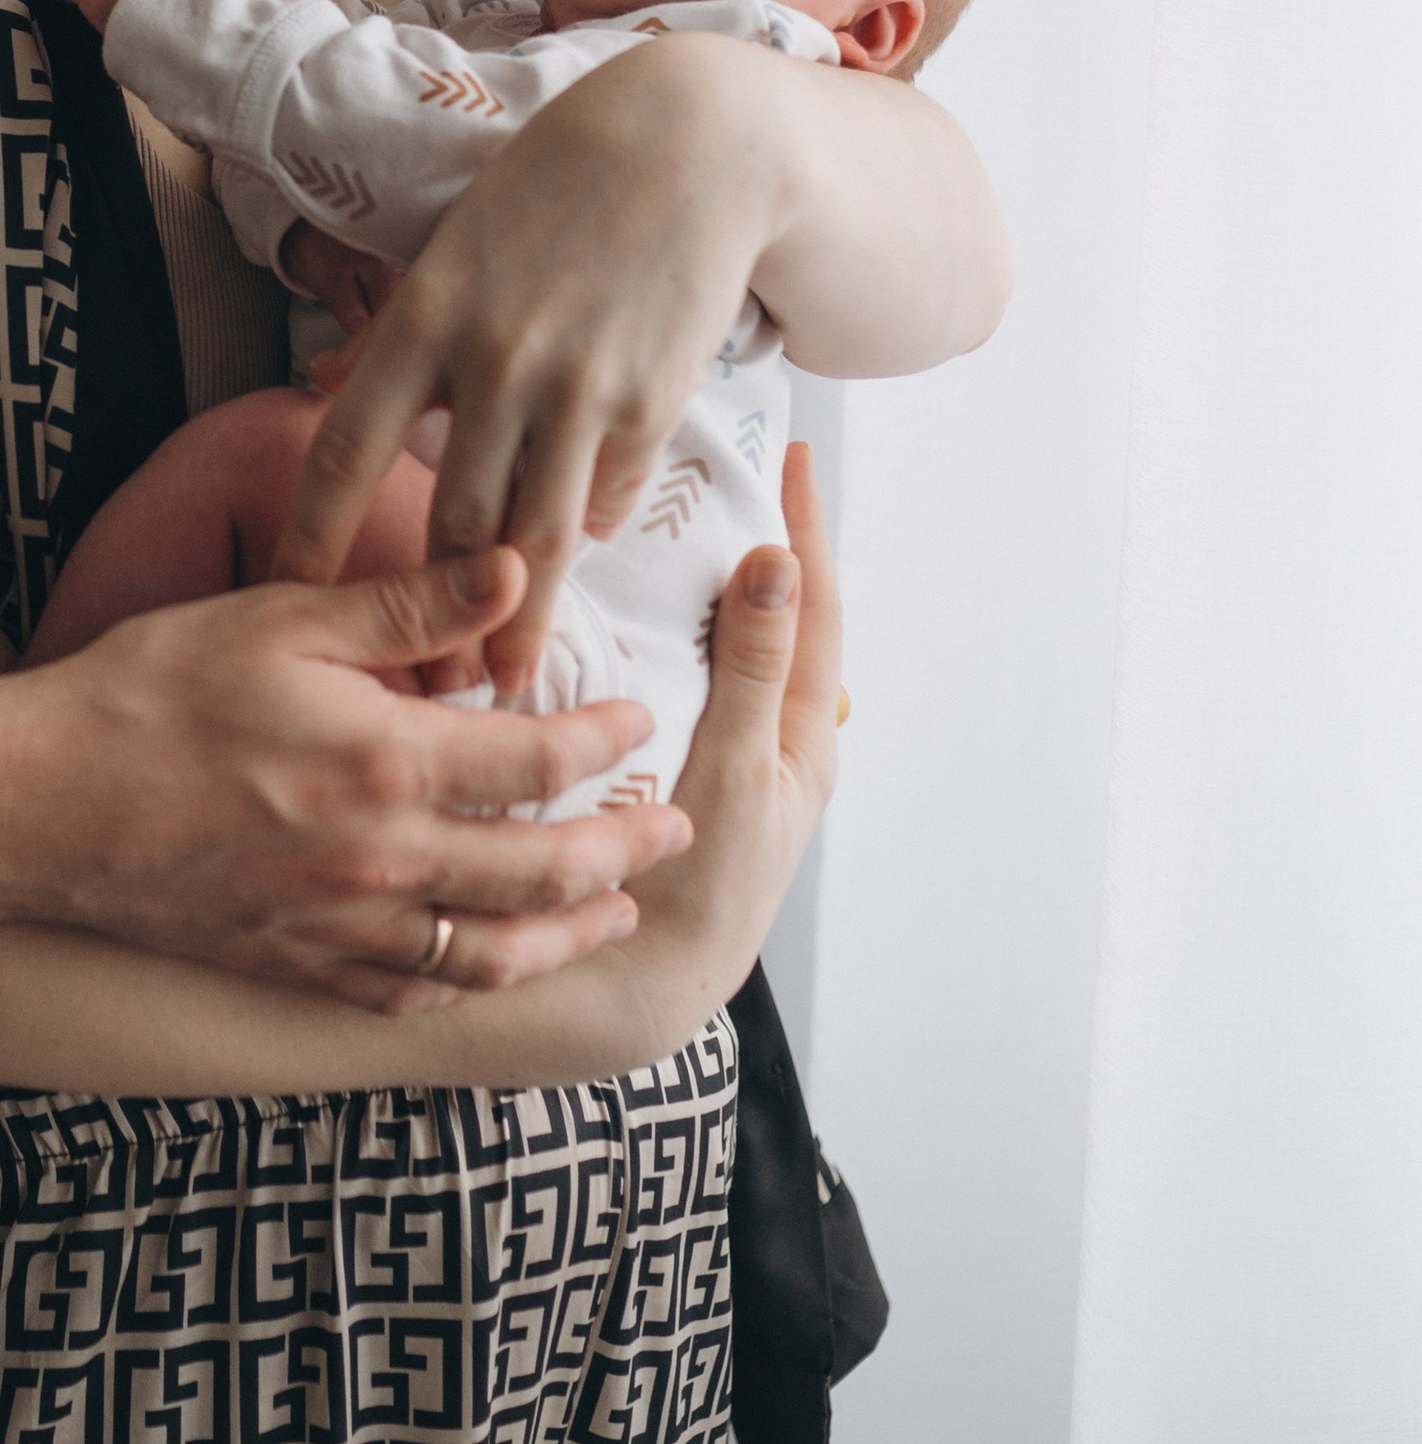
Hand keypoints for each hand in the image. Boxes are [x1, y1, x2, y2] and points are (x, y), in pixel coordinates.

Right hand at [0, 548, 693, 1013]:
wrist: (34, 806)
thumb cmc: (146, 697)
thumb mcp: (279, 620)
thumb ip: (407, 605)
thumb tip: (514, 572)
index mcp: (387, 764)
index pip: (539, 758)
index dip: (605, 740)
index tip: (640, 720)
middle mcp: (381, 861)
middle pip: (542, 872)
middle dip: (623, 851)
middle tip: (675, 832)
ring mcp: (340, 926)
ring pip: (491, 953)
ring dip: (568, 934)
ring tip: (612, 913)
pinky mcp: (294, 963)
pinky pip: (408, 993)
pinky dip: (466, 986)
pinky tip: (486, 968)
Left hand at [275, 29, 792, 681]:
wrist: (690, 145)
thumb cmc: (555, 187)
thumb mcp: (456, 242)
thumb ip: (398, 330)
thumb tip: (324, 387)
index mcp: (423, 317)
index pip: (342, 454)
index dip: (308, 539)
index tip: (284, 599)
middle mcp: (493, 362)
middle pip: (445, 525)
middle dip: (428, 615)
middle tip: (412, 678)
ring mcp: (577, 390)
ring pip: (533, 540)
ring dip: (515, 623)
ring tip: (499, 681)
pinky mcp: (650, 406)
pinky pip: (604, 501)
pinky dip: (585, 530)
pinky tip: (575, 555)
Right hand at [594, 444, 841, 1050]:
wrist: (642, 985)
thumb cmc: (700, 887)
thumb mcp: (734, 768)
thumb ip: (752, 668)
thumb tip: (777, 561)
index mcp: (803, 736)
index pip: (815, 606)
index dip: (804, 528)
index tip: (788, 458)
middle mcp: (775, 744)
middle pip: (777, 621)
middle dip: (760, 545)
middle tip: (726, 474)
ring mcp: (728, 761)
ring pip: (728, 652)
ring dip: (710, 588)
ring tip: (678, 524)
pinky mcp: (680, 778)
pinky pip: (684, 684)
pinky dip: (669, 637)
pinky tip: (629, 615)